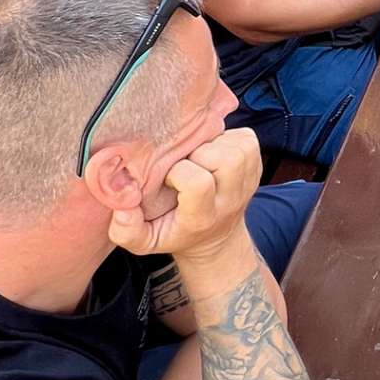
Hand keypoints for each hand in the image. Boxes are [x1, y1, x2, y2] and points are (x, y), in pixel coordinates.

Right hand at [108, 128, 260, 261]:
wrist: (214, 240)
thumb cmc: (175, 233)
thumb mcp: (145, 241)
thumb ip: (126, 230)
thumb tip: (123, 206)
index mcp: (202, 217)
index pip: (199, 183)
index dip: (179, 172)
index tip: (168, 177)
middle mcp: (231, 200)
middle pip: (226, 160)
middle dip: (201, 153)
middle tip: (185, 161)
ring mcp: (248, 184)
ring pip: (240, 147)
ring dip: (216, 144)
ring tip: (198, 155)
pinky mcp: (257, 168)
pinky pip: (247, 139)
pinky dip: (228, 139)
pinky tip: (212, 151)